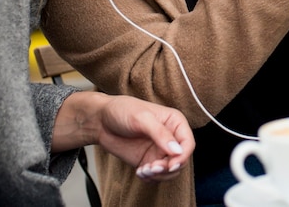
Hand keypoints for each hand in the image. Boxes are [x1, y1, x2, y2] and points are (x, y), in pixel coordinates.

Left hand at [52, 92, 193, 180]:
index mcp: (174, 122)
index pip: (188, 143)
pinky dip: (150, 178)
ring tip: (144, 171)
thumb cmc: (122, 110)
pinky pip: (156, 176)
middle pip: (180, 160)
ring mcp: (159, 150)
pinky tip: (139, 172)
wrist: (101, 120)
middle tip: (152, 168)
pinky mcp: (148, 161)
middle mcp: (169, 137)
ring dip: (159, 176)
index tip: (171, 165)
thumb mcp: (141, 118)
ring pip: (170, 171)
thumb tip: (177, 150)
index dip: (183, 156)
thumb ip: (160, 133)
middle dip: (168, 168)